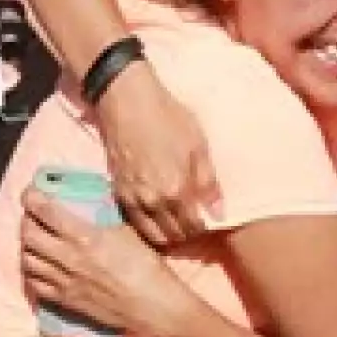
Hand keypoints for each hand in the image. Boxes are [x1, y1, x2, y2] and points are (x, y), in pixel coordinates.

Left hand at [20, 194, 178, 336]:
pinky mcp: (65, 300)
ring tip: (35, 242)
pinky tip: (39, 267)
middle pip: (28, 234)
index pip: (45, 211)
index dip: (31, 198)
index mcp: (84, 236)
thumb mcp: (127, 233)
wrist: (152, 307)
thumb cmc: (146, 268)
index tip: (30, 193)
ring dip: (27, 247)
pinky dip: (32, 273)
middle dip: (27, 221)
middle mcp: (68, 257)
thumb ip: (102, 220)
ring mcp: (64, 281)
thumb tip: (91, 209)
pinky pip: (35, 285)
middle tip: (34, 217)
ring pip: (27, 259)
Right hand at [94, 62, 215, 246]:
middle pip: (174, 235)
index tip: (208, 223)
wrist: (127, 101)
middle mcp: (154, 202)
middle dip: (186, 235)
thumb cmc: (167, 118)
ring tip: (176, 226)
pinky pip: (135, 223)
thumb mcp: (198, 145)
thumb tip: (218, 213)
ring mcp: (133, 199)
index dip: (203, 229)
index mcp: (177, 191)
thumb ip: (209, 183)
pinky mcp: (118, 193)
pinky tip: (156, 218)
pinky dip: (147, 227)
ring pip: (152, 235)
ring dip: (167, 235)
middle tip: (194, 226)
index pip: (193, 227)